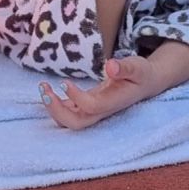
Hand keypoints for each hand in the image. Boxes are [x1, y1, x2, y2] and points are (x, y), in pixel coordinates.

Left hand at [40, 55, 158, 129]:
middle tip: (45, 90)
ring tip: (43, 87)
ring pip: (70, 121)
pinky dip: (56, 104)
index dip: (75, 97)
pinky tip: (48, 90)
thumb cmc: (141, 74)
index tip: (64, 81)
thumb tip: (110, 66)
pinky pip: (69, 113)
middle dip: (57, 110)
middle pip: (76, 123)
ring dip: (53, 108)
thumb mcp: (137, 66)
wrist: (145, 84)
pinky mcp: (88, 106)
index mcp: (113, 102)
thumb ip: (125, 67)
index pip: (91, 107)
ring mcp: (94, 111)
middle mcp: (102, 111)